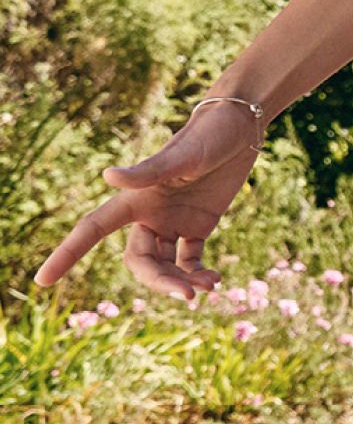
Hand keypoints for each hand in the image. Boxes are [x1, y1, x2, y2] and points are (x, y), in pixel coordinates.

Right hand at [35, 101, 267, 296]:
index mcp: (135, 200)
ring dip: (182, 280)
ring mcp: (173, 221)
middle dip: (158, 280)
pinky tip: (213, 281)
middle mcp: (149, 214)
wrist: (239, 128)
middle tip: (187, 295)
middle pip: (140, 260)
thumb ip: (148, 171)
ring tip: (209, 286)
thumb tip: (108, 176)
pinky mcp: (199, 223)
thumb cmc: (206, 136)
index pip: (92, 229)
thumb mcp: (181, 156)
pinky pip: (189, 258)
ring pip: (165, 264)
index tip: (42, 281)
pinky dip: (197, 272)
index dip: (67, 254)